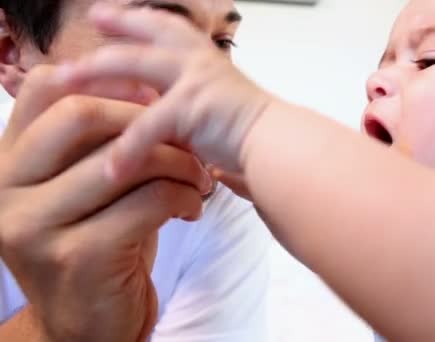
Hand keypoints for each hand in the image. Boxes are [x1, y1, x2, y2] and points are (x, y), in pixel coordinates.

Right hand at [0, 65, 209, 340]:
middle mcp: (7, 190)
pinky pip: (149, 200)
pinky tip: (193, 207)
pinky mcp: (79, 257)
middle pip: (80, 114)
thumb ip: (102, 143)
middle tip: (184, 136)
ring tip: (199, 177)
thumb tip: (152, 88)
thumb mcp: (88, 188)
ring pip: (123, 159)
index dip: (107, 81)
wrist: (87, 326)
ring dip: (179, 162)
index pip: (46, 88)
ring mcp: (36, 226)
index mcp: (7, 162)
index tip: (153, 98)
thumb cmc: (97, 245)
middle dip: (146, 119)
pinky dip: (185, 196)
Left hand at [57, 3, 274, 180]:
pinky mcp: (191, 107)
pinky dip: (128, 147)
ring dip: (95, 73)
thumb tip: (166, 123)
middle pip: (143, 37)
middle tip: (78, 34)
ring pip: (133, 66)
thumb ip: (188, 110)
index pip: (164, 27)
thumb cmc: (254, 133)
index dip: (133, 20)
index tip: (104, 18)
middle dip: (107, 34)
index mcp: (205, 58)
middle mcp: (197, 60)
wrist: (278, 145)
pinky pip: (148, 125)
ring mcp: (193, 79)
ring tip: (65, 82)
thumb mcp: (217, 110)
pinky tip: (111, 168)